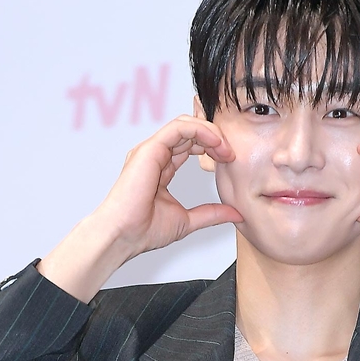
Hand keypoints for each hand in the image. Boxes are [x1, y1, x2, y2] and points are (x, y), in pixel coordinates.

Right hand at [38, 115, 242, 302]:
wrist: (124, 235)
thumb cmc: (144, 230)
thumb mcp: (188, 220)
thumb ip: (211, 213)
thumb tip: (235, 213)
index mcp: (161, 168)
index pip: (189, 145)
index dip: (211, 147)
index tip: (229, 160)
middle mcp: (154, 155)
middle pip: (189, 131)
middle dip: (214, 138)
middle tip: (231, 154)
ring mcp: (151, 150)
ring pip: (185, 124)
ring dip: (210, 132)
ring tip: (225, 149)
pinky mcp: (150, 149)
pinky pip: (179, 127)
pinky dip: (200, 130)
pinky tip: (215, 142)